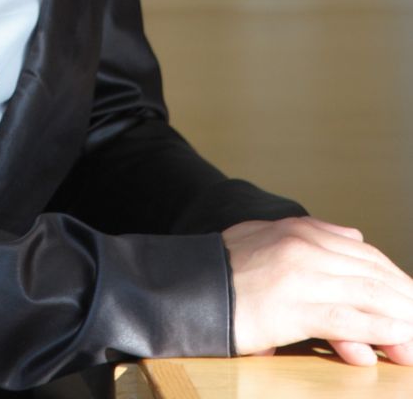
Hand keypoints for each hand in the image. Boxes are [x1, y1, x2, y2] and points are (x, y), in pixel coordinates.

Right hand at [223, 216, 412, 365]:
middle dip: (405, 301)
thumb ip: (309, 235)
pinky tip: (395, 345)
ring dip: (402, 321)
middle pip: (373, 273)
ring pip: (369, 296)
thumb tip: (354, 236)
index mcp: (300, 230)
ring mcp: (302, 274)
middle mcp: (305, 246)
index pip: (363, 253)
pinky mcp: (294, 306)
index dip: (394, 279)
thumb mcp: (264, 238)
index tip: (411, 300)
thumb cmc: (222, 269)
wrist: (185, 285)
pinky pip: (350, 319)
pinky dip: (379, 332)